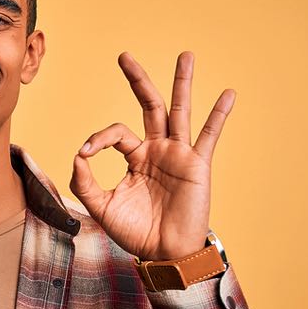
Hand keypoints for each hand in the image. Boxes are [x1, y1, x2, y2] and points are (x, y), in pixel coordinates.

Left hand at [69, 51, 234, 260]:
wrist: (164, 253)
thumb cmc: (135, 231)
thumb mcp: (101, 206)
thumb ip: (84, 182)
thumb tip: (78, 155)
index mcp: (135, 157)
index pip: (116, 133)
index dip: (98, 138)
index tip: (87, 153)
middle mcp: (157, 149)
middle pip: (148, 106)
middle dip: (137, 80)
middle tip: (123, 56)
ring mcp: (178, 154)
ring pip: (179, 111)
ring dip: (182, 82)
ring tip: (185, 55)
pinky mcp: (197, 164)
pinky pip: (209, 135)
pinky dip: (219, 114)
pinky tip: (229, 93)